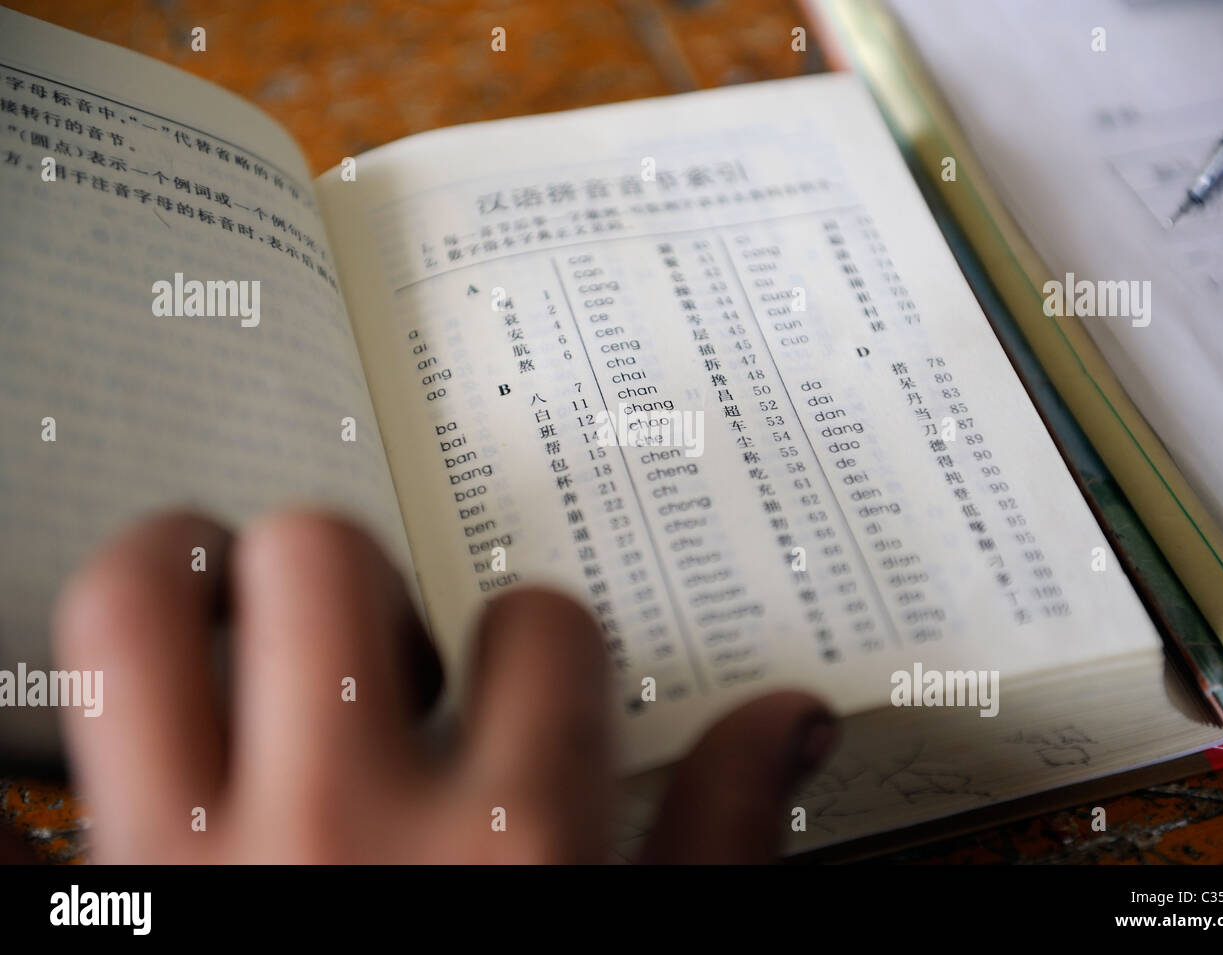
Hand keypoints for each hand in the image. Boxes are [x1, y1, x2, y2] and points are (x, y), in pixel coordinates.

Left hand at [53, 511, 835, 862]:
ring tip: (234, 611)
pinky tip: (161, 718)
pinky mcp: (103, 906)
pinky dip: (89, 701)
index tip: (523, 665)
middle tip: (366, 618)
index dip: (539, 628)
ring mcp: (199, 866)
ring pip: (141, 609)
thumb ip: (718, 836)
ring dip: (188, 575)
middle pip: (324, 562)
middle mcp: (342, 835)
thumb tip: (781, 722)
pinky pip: (49, 745)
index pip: (537, 627)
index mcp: (505, 851)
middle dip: (353, 565)